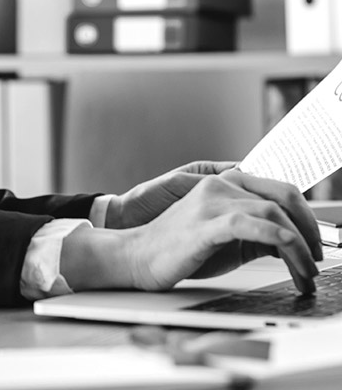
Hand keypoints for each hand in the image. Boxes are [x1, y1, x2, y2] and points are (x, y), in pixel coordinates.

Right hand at [61, 168, 322, 294]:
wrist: (137, 254)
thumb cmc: (177, 247)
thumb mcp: (225, 237)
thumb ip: (254, 232)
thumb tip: (290, 242)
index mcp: (224, 183)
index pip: (279, 189)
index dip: (305, 216)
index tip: (315, 243)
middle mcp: (220, 185)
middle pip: (283, 194)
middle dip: (310, 228)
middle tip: (316, 257)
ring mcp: (212, 202)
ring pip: (273, 211)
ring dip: (299, 245)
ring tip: (305, 272)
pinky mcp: (206, 224)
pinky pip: (251, 225)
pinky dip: (279, 239)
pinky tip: (288, 254)